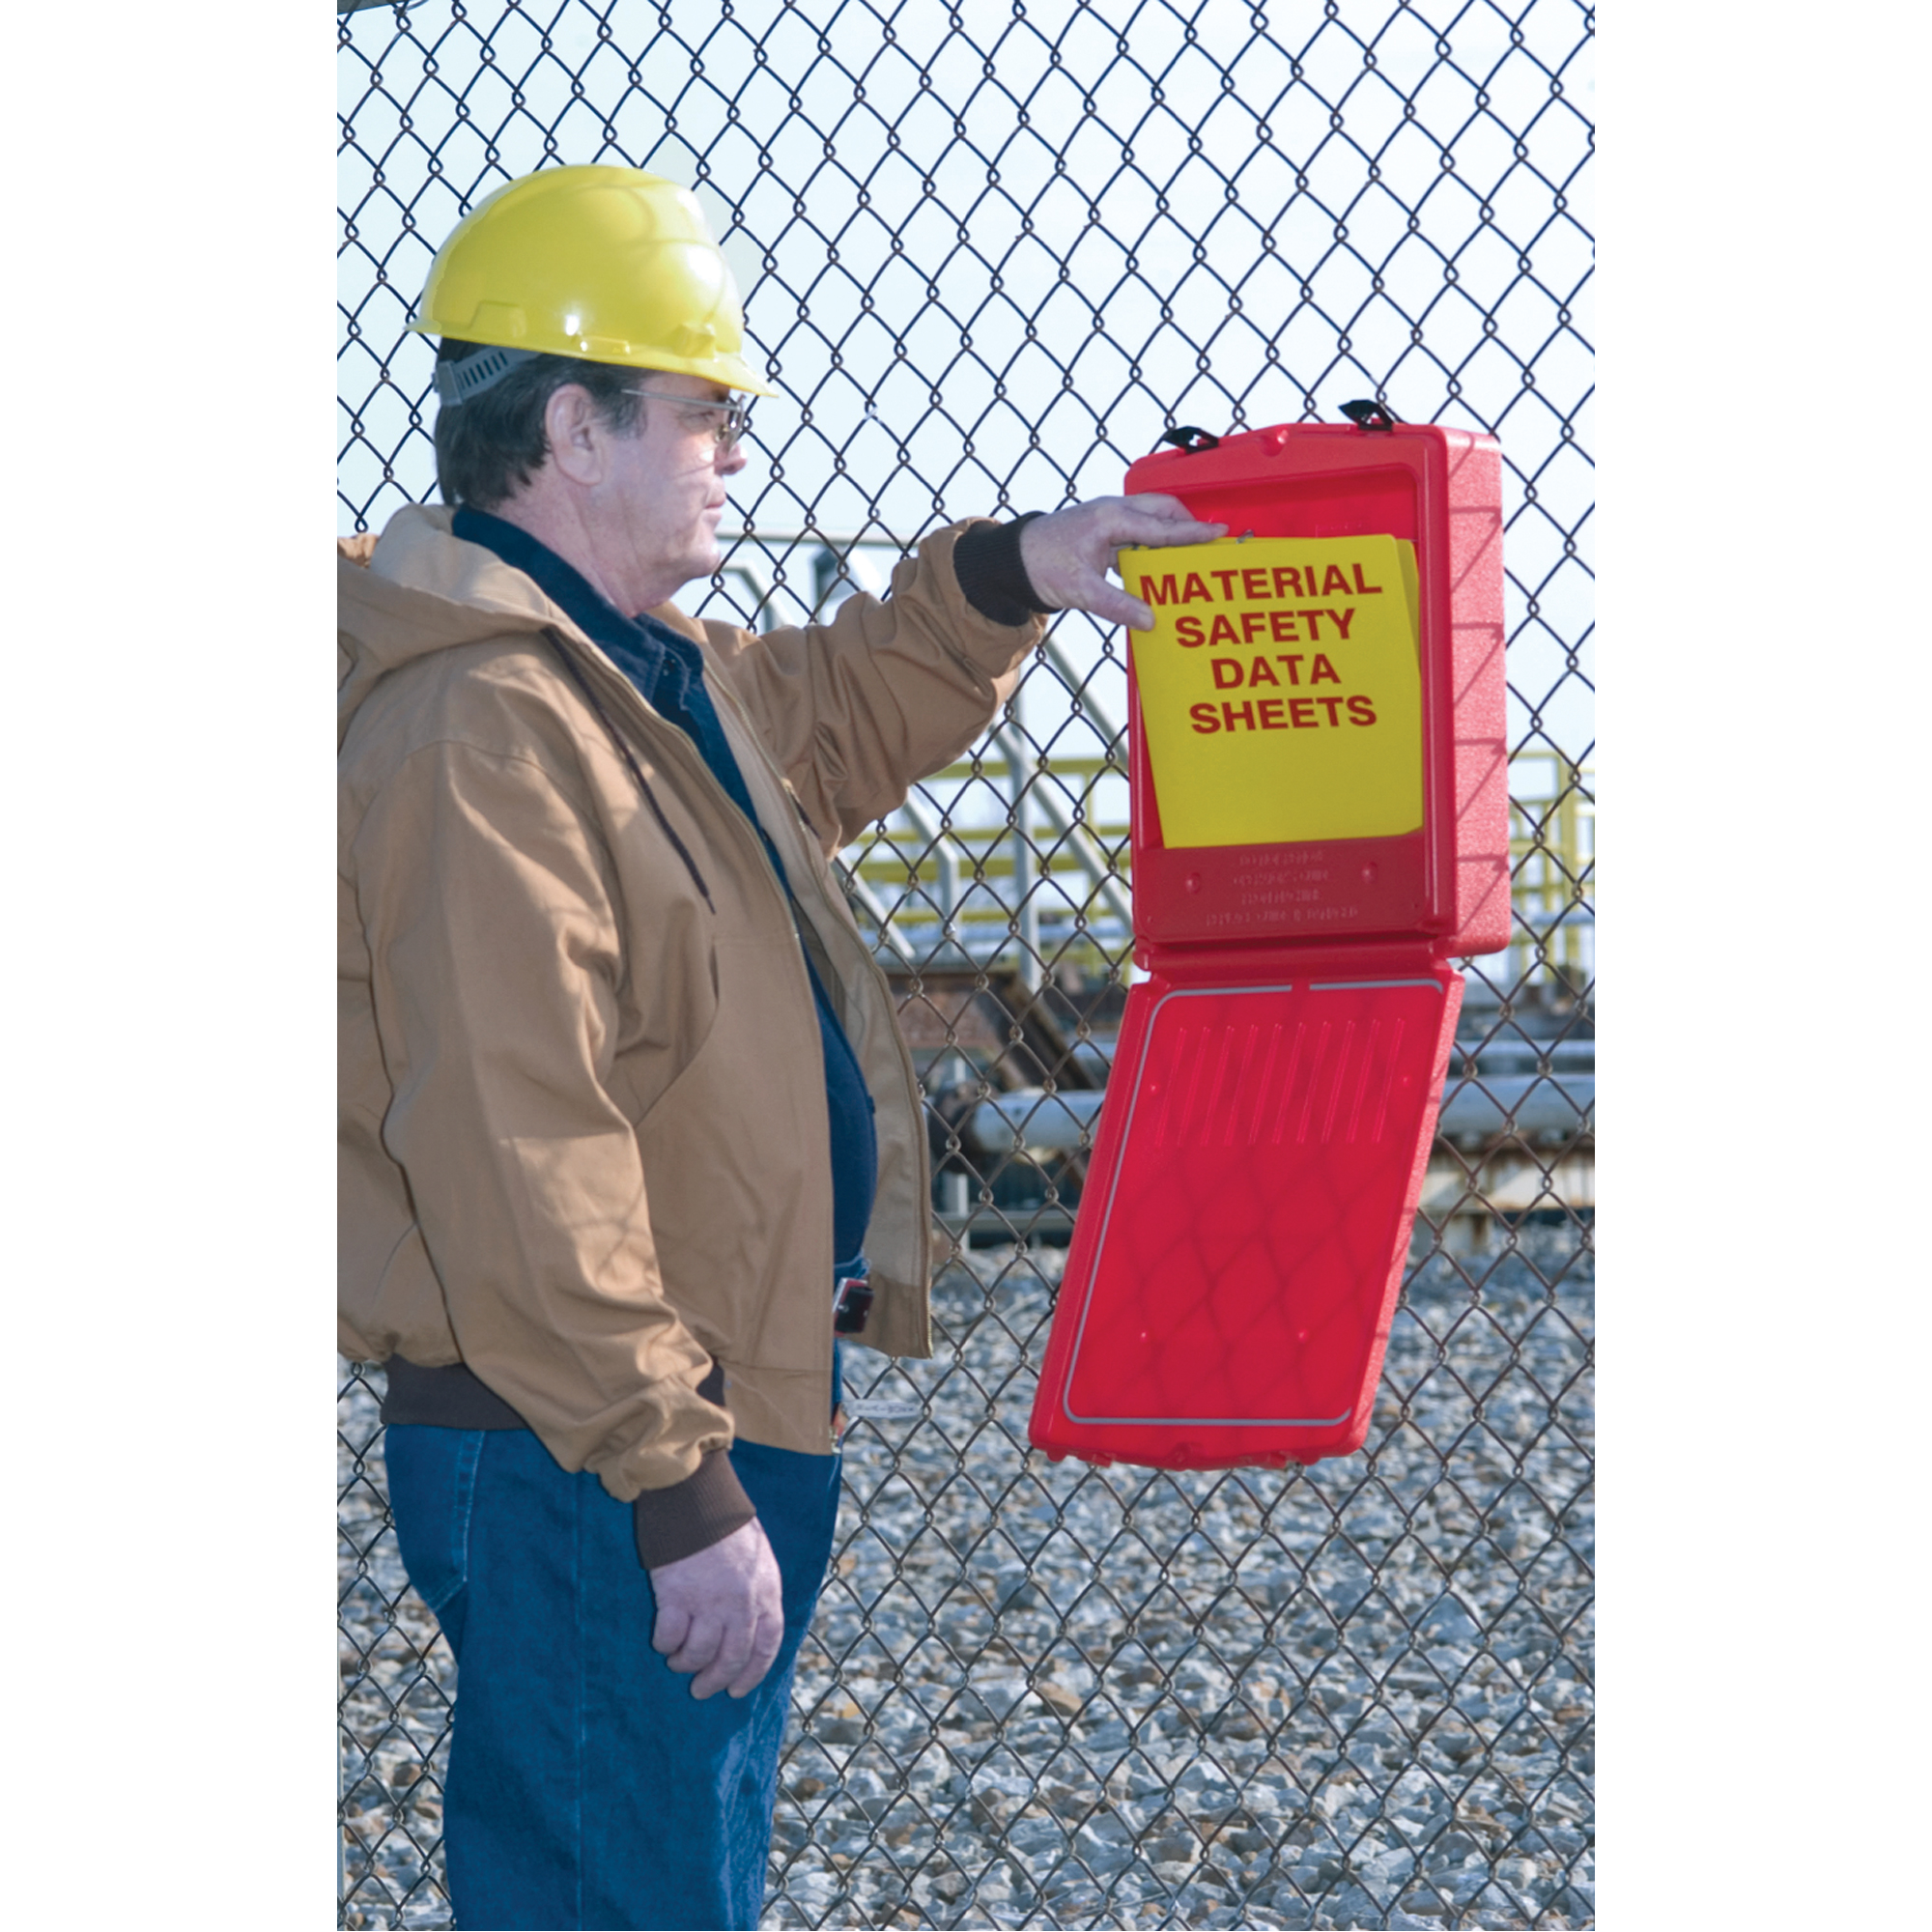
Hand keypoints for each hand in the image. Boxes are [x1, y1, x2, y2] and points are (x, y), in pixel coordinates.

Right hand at [648, 1518, 783, 1698]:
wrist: (698, 1499)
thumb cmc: (727, 1526)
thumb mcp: (759, 1560)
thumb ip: (758, 1594)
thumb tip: (750, 1628)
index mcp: (766, 1593)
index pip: (767, 1647)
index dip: (752, 1674)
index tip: (737, 1691)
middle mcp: (741, 1604)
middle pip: (732, 1658)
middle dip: (716, 1681)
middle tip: (701, 1690)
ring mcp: (709, 1603)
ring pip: (699, 1654)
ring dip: (686, 1664)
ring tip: (678, 1662)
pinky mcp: (676, 1598)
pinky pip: (669, 1637)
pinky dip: (665, 1644)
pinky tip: (663, 1641)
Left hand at [1018, 494, 1228, 629]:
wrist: (1012, 561)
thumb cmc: (1040, 566)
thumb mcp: (1080, 591)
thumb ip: (1117, 605)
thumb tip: (1150, 619)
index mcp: (1111, 519)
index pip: (1161, 526)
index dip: (1192, 533)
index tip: (1219, 533)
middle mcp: (1114, 512)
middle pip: (1164, 511)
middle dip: (1187, 526)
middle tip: (1208, 547)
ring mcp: (1110, 520)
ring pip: (1153, 521)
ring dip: (1171, 538)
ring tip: (1189, 562)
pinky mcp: (1106, 532)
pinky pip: (1140, 535)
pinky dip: (1153, 548)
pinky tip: (1159, 571)